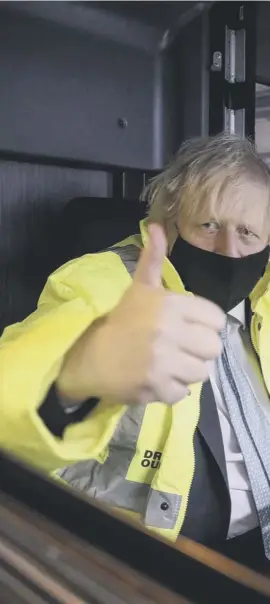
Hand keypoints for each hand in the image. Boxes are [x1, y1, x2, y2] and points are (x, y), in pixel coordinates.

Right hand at [58, 225, 224, 404]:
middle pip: (213, 348)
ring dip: (187, 371)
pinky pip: (183, 392)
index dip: (205, 325)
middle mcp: (171, 332)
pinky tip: (157, 378)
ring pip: (202, 372)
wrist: (88, 355)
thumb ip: (153, 259)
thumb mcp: (139, 287)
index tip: (189, 328)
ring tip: (169, 364)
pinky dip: (172, 389)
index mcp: (172, 305)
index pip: (216, 319)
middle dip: (199, 350)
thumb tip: (157, 226)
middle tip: (180, 348)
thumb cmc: (119, 320)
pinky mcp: (156, 386)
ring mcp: (164, 361)